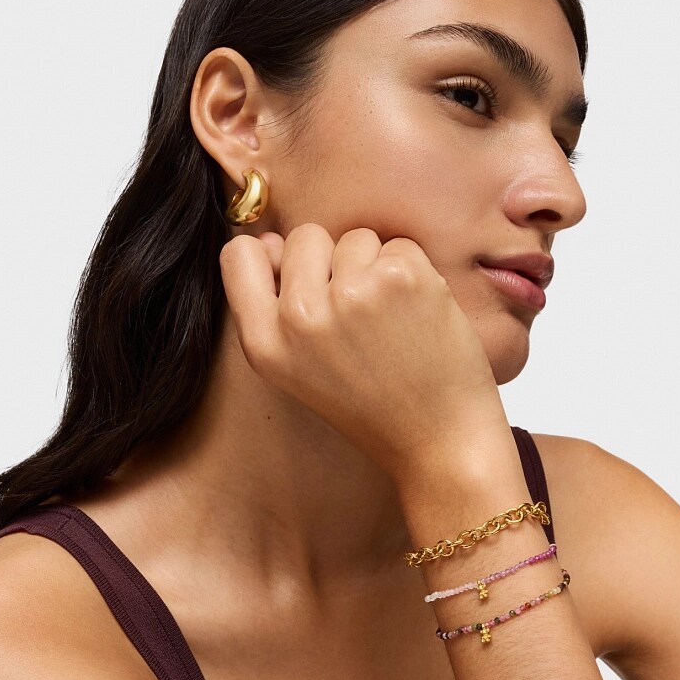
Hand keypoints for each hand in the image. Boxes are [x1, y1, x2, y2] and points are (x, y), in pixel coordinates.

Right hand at [219, 223, 510, 483]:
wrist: (439, 441)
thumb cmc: (372, 406)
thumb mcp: (298, 372)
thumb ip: (275, 308)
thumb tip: (271, 241)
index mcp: (265, 343)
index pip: (239, 255)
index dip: (271, 257)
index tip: (300, 280)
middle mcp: (299, 317)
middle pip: (304, 237)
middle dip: (333, 263)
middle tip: (358, 319)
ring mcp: (350, 294)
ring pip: (355, 239)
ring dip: (375, 269)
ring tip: (391, 323)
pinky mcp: (399, 279)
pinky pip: (399, 246)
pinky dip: (413, 274)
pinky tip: (418, 317)